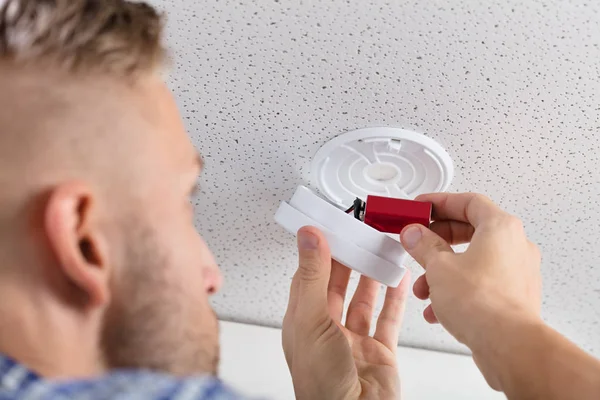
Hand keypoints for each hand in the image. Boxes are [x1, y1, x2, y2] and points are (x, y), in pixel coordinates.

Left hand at [282, 226, 409, 399]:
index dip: (320, 249)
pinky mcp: (379, 352)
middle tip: (360, 233)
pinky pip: (388, 318)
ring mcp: (354, 341)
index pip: (309, 275)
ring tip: (379, 249)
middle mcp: (327, 329)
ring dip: (372, 274)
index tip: (330, 226)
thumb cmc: (321, 385)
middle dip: (349, 258)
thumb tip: (309, 238)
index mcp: (303, 321)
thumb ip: (313, 276)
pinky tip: (399, 279)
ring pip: (364, 298)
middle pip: (338, 283)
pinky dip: (394, 298)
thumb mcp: (312, 320)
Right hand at [399, 193, 541, 387]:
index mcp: (501, 228)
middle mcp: (515, 246)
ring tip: (423, 285)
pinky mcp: (513, 296)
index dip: (439, 202)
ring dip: (443, 270)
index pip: (468, 202)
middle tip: (417, 241)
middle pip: (470, 230)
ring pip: (472, 260)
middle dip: (437, 239)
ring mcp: (517, 272)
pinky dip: (457, 288)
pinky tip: (437, 306)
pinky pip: (480, 283)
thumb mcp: (438, 267)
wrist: (508, 345)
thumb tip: (415, 234)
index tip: (420, 208)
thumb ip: (423, 245)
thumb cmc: (483, 304)